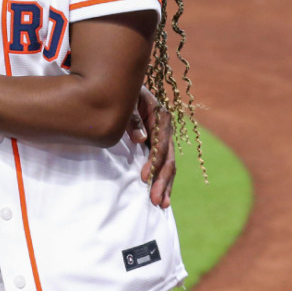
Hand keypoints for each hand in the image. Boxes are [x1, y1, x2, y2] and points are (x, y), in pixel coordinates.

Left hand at [127, 86, 175, 208]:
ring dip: (165, 185)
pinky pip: (164, 164)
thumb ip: (133, 118)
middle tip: (154, 199)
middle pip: (168, 158)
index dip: (153, 161)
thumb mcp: (126, 102)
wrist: (124, 86)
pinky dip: (163, 180)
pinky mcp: (159, 144)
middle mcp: (166, 128)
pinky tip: (163, 196)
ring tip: (161, 204)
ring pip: (169, 164)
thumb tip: (141, 139)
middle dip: (162, 180)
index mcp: (160, 115)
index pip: (161, 143)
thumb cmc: (123, 94)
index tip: (144, 177)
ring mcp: (164, 137)